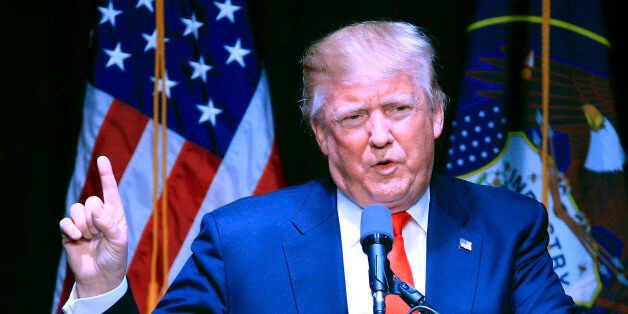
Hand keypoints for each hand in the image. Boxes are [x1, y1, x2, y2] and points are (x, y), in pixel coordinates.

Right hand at [59, 156, 127, 297]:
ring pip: (76, 209)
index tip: (102, 158)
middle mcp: (98, 215)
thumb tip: (95, 207)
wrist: (100, 277)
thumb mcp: (118, 240)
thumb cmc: (114, 257)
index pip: (110, 190)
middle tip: (98, 234)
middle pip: (91, 200)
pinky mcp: (69, 232)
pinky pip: (65, 221)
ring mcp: (83, 223)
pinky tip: (77, 239)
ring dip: (84, 224)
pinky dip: (71, 229)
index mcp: (114, 213)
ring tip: (89, 238)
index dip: (106, 174)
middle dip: (94, 218)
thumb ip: (109, 223)